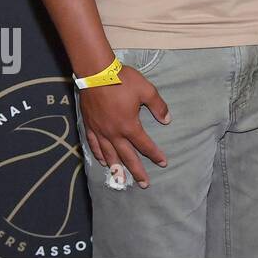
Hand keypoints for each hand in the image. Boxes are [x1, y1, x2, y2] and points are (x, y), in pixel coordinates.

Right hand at [79, 68, 170, 187]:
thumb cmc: (123, 80)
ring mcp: (100, 131)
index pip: (144, 145)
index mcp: (129, 126)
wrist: (96, 73)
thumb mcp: (146, 90)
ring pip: (109, 154)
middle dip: (136, 170)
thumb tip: (167, 120)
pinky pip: (94, 145)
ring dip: (116, 168)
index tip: (163, 163)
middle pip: (126, 156)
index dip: (155, 154)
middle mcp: (114, 133)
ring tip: (121, 180)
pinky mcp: (90, 125)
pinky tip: (103, 161)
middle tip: (144, 184)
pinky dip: (99, 155)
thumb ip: (158, 106)